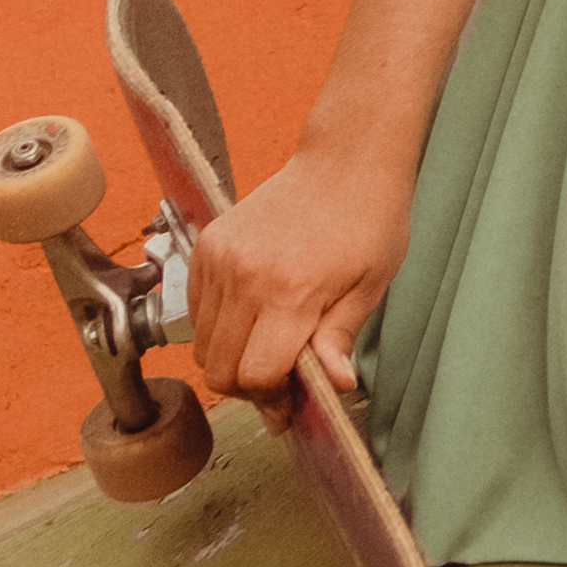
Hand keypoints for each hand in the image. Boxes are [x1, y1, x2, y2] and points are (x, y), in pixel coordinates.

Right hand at [177, 142, 410, 402]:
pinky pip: (195, 311)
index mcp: (291, 292)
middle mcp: (245, 277)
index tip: (289, 404)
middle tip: (280, 383)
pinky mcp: (206, 246)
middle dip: (248, 388)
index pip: (255, 374)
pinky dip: (217, 327)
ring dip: (230, 359)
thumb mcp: (371, 286)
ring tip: (268, 347)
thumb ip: (340, 340)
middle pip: (219, 369)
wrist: (343, 162)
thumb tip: (335, 388)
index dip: (272, 400)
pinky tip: (253, 316)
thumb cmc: (367, 221)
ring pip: (202, 345)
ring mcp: (219, 259)